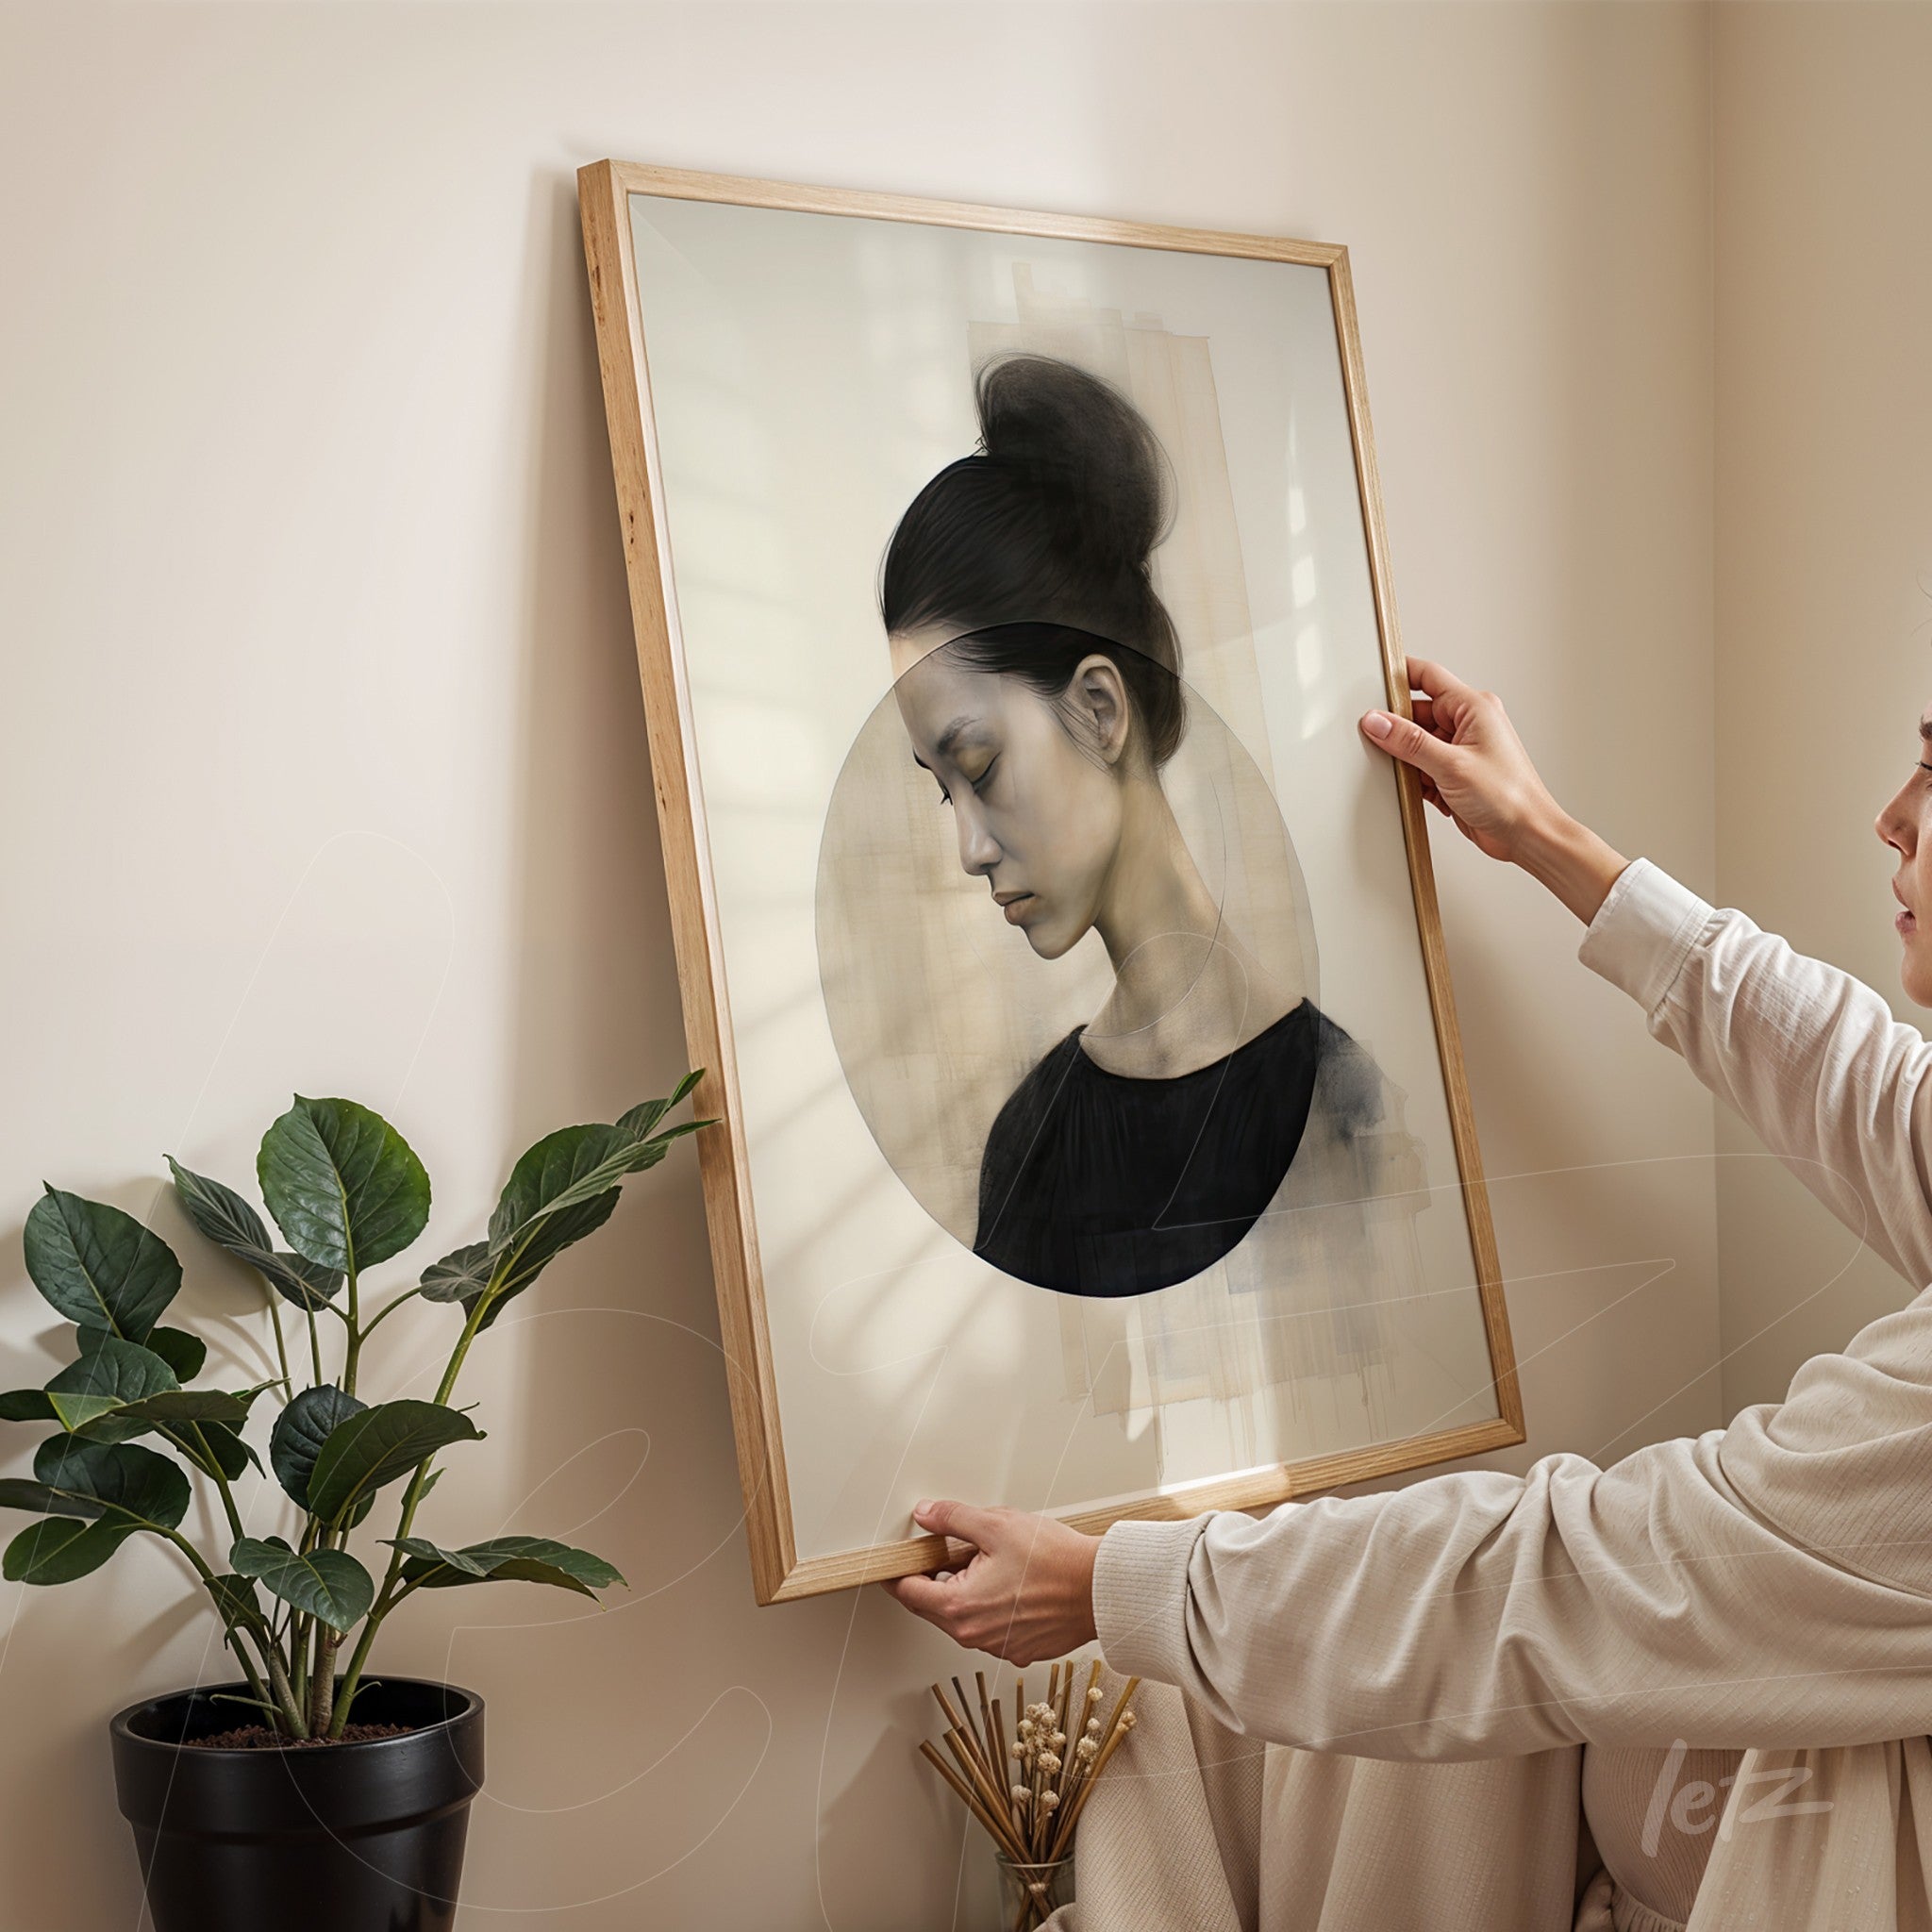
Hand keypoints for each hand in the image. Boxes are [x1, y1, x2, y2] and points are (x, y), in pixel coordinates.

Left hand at [880, 1499, 1100, 1663]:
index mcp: (959, 1607)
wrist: (1100, 1588)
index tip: (898, 1560)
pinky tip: (1012, 1584)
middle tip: (953, 1550)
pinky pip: (991, 1628)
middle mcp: (974, 1636)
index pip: (908, 1593)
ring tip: (992, 1563)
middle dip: (937, 1578)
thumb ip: (953, 1519)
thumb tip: (926, 1515)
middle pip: (934, 1607)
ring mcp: (998, 1647)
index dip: (900, 1572)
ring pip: (964, 1618)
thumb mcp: (996, 1525)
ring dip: (966, 1592)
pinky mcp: (1020, 1650)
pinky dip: (992, 1607)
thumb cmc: (1055, 1560)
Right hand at [1360, 657, 1627, 923]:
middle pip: (1417, 713)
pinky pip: (1422, 767)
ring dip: (1407, 759)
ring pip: (1417, 743)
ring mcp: (1461, 749)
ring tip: (1408, 773)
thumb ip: (1410, 741)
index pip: (1428, 676)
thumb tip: (1378, 721)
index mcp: (1474, 707)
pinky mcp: (1454, 774)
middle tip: (1380, 741)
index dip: (1399, 676)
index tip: (1373, 683)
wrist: (1526, 834)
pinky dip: (1415, 778)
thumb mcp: (1451, 764)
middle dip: (1398, 729)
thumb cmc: (1509, 796)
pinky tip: (1418, 790)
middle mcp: (1468, 724)